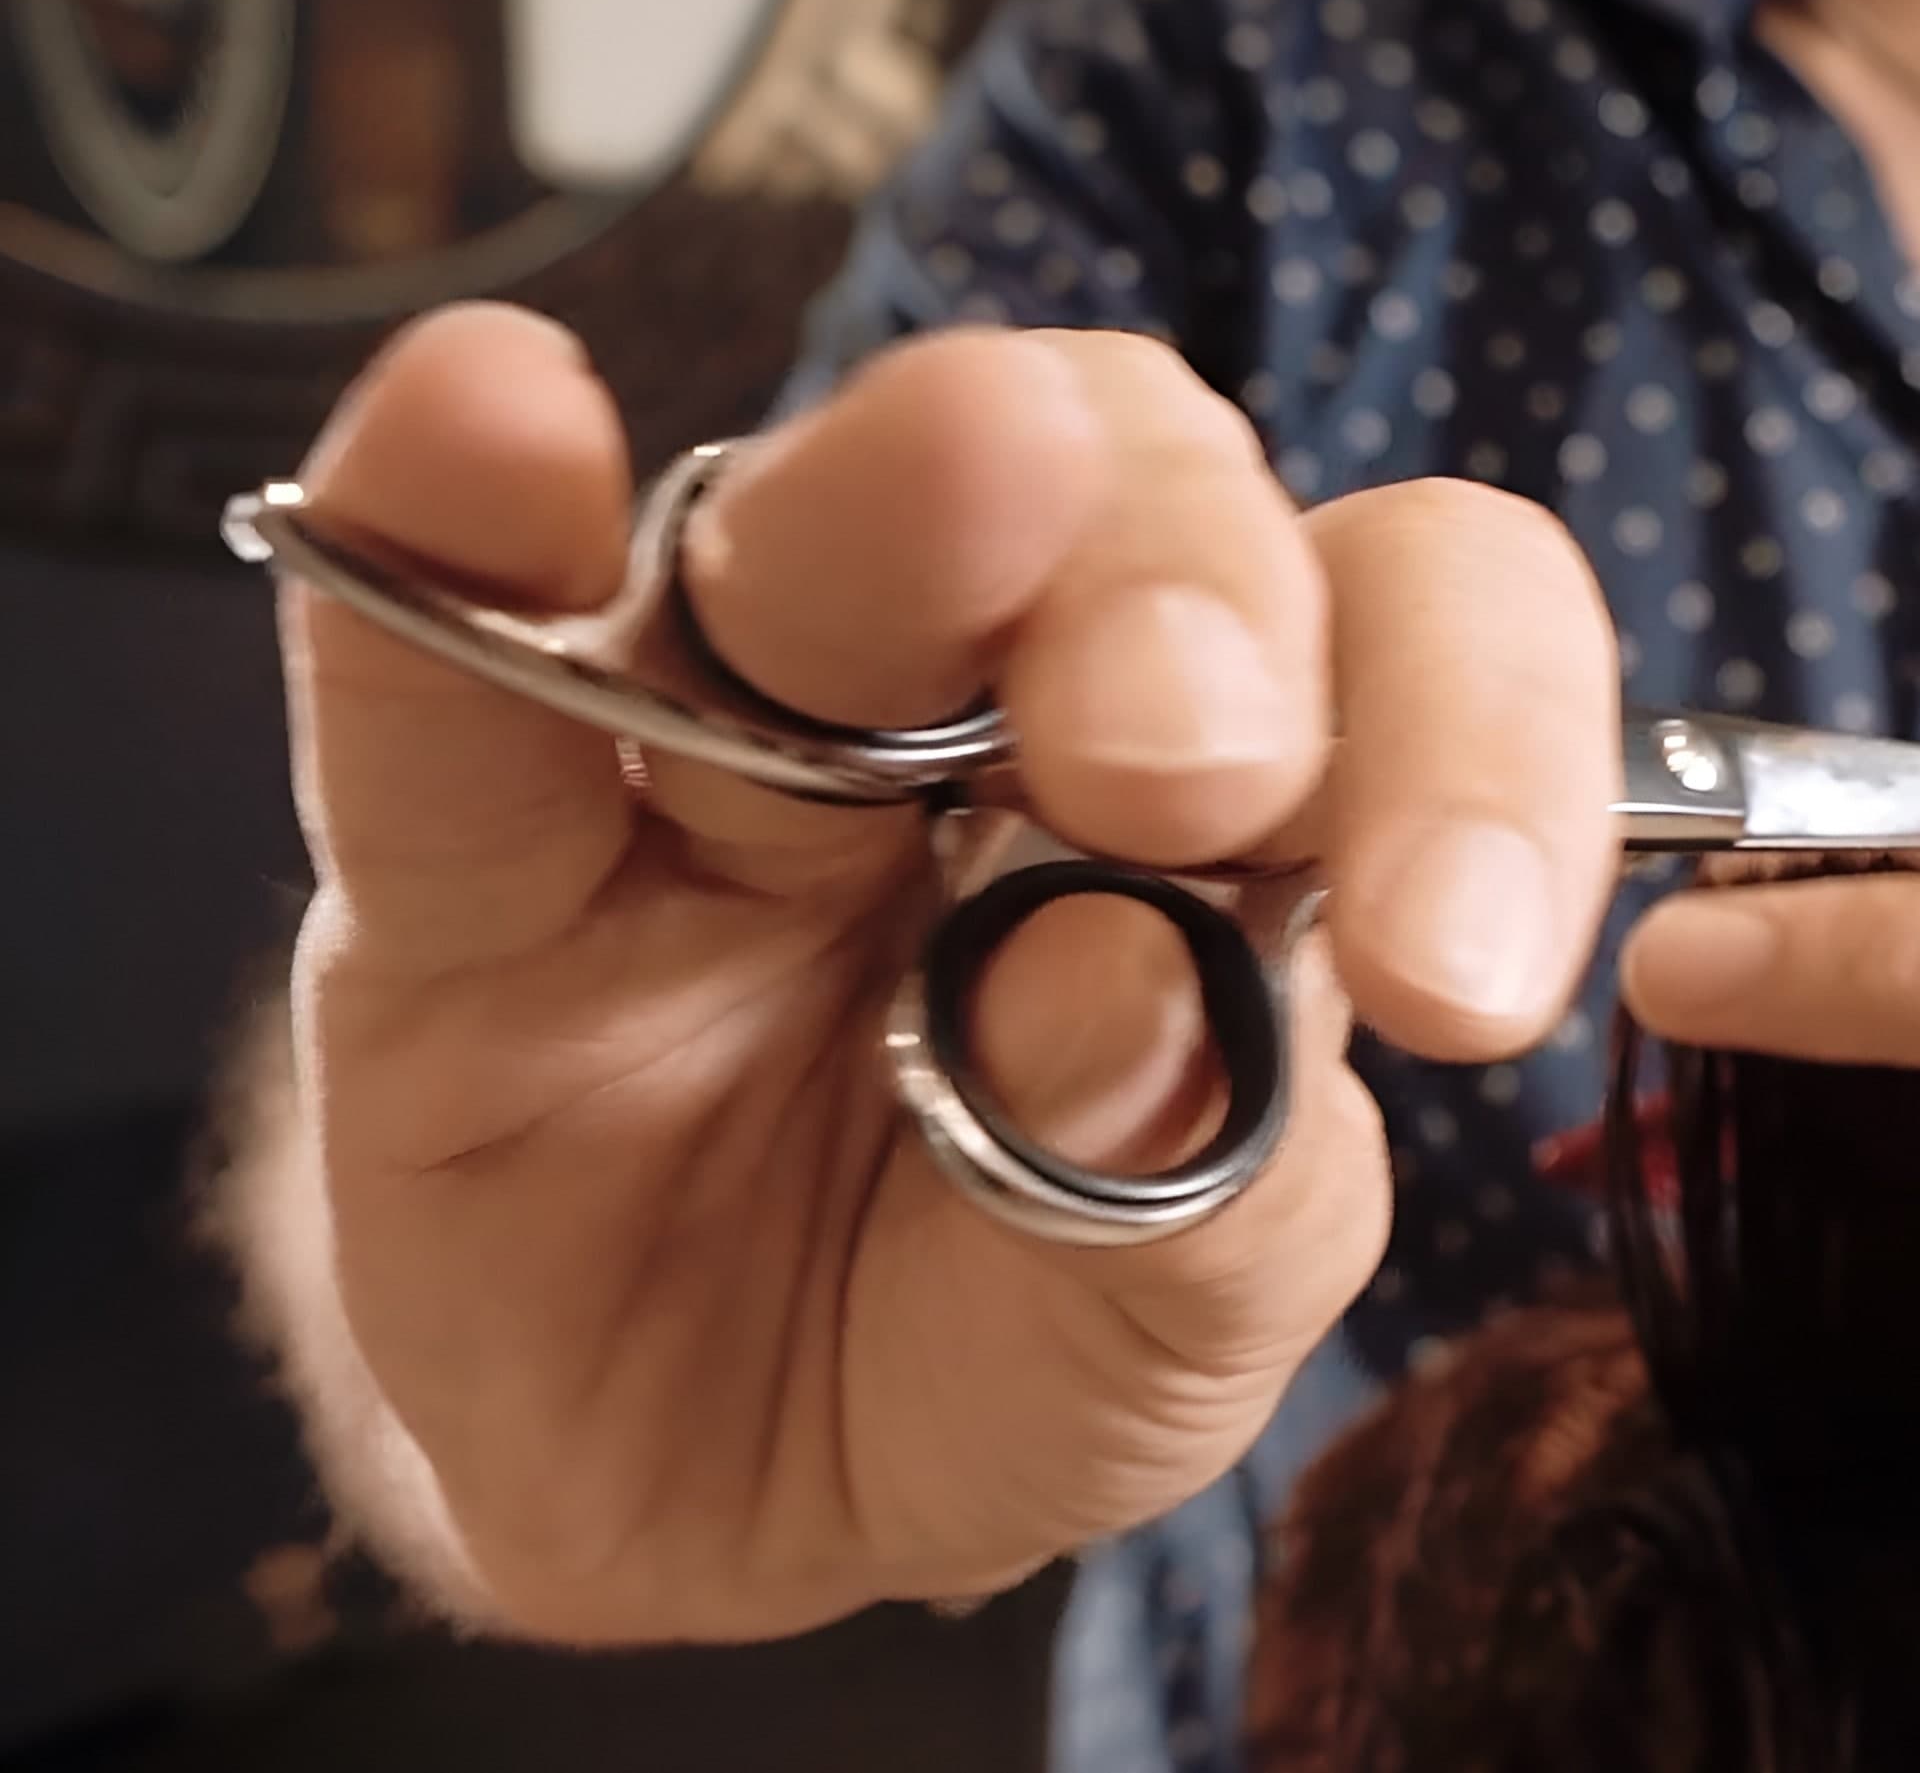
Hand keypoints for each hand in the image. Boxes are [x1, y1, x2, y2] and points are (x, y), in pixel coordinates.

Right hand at [266, 305, 1623, 1639]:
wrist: (710, 1503)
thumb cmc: (1006, 1348)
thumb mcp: (1167, 1324)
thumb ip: (1209, 1190)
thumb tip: (1149, 983)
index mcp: (1250, 787)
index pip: (1404, 627)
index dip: (1473, 735)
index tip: (1462, 966)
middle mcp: (1002, 695)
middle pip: (1135, 494)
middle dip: (1190, 593)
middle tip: (1199, 763)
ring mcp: (725, 743)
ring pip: (810, 539)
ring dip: (892, 504)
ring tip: (967, 463)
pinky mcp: (463, 858)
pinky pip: (442, 670)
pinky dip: (452, 536)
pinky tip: (478, 420)